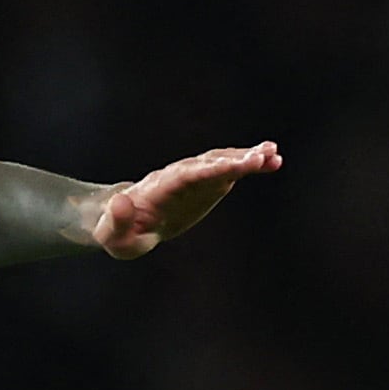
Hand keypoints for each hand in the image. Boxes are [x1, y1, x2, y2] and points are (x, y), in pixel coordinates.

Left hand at [94, 142, 281, 259]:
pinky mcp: (205, 184)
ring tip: (274, 154)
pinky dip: (249, 165)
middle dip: (234, 160)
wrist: (124, 223)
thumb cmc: (119, 233)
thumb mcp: (114, 235)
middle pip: (209, 164)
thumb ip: (118, 219)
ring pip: (221, 162)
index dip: (210, 170)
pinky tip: (273, 160)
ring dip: (246, 157)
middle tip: (263, 155)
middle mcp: (179, 176)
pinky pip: (229, 171)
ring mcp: (194, 178)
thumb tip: (120, 200)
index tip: (233, 166)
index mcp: (160, 188)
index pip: (187, 175)